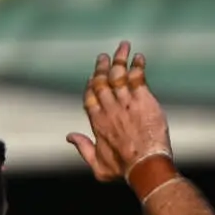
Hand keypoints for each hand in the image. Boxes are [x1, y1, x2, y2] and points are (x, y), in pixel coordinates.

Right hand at [67, 43, 171, 182]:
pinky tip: (140, 57)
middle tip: (105, 56)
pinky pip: (138, 77)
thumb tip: (69, 136)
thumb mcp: (97, 165)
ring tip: (124, 45)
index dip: (91, 84)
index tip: (94, 77)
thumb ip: (83, 149)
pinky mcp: (143, 99)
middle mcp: (109, 107)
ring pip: (119, 74)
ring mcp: (126, 101)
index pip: (90, 95)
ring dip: (120, 58)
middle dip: (103, 66)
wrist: (145, 165)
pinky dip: (138, 65)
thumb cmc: (123, 169)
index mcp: (97, 120)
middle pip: (102, 80)